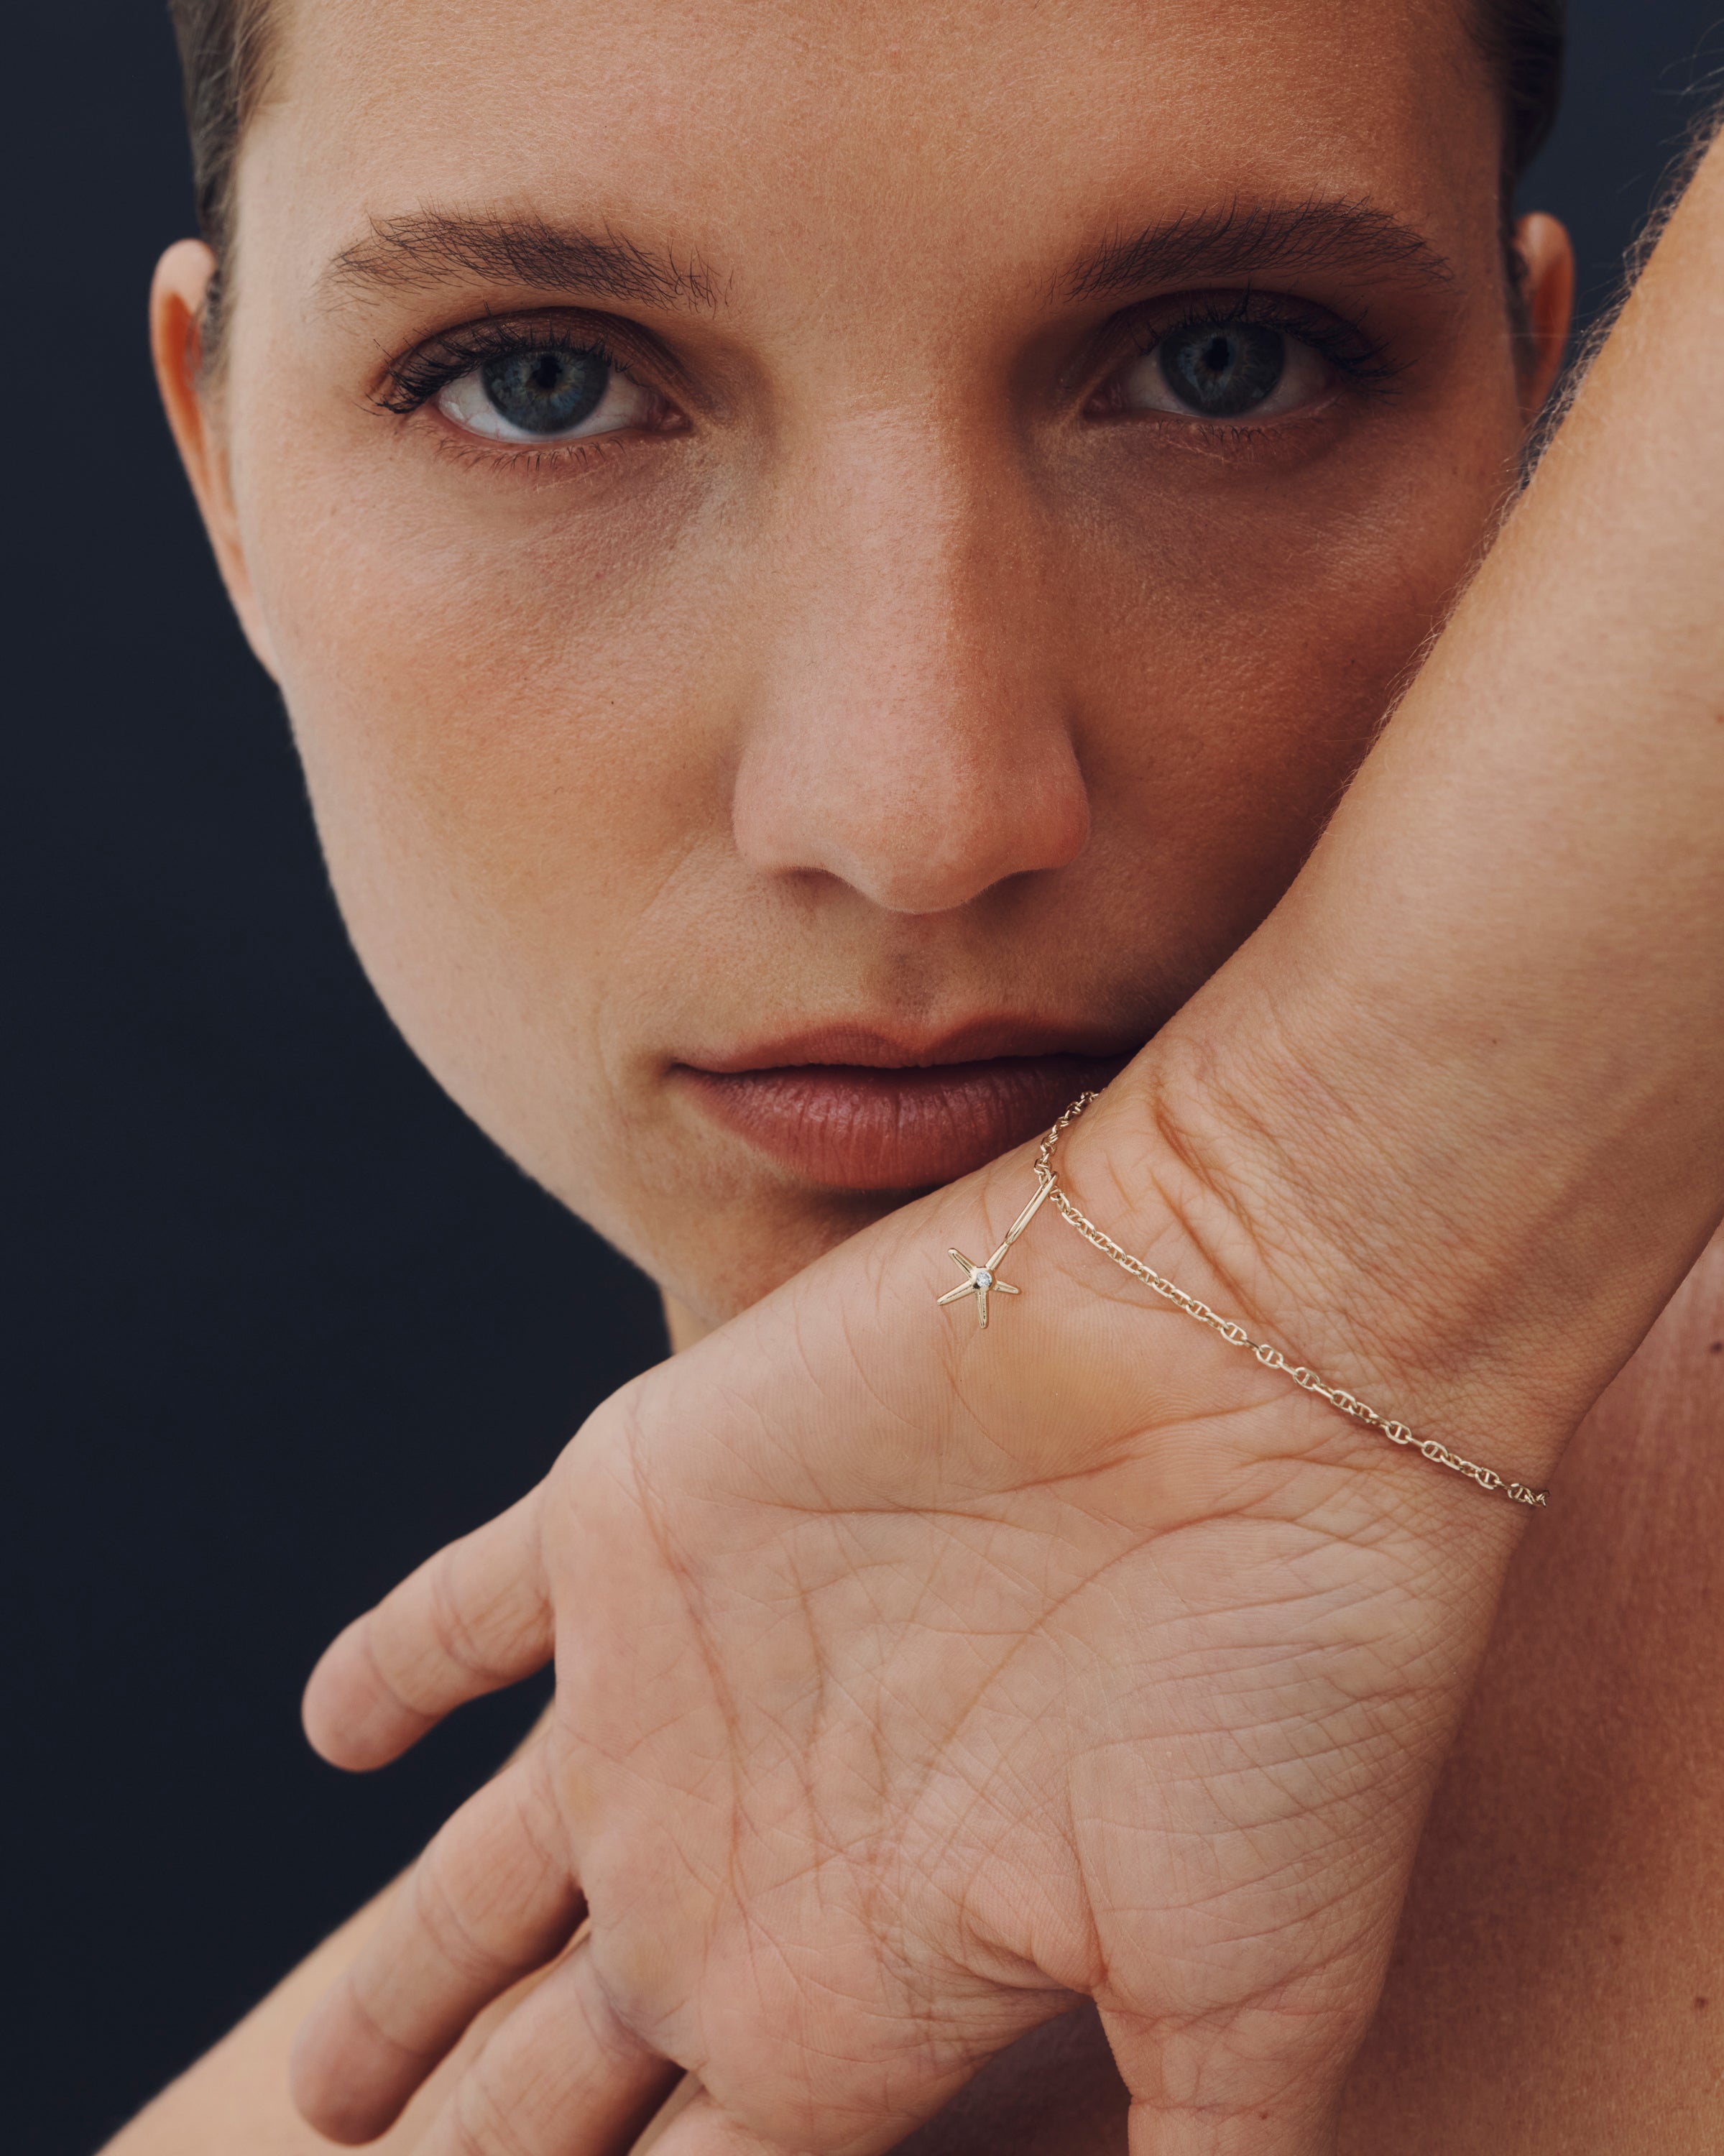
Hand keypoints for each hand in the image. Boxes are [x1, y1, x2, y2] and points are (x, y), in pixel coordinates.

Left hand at [291, 1089, 1528, 2155]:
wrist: (1254, 1367)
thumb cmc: (1286, 1672)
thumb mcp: (1255, 2005)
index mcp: (866, 1991)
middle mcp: (748, 1853)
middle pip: (552, 2076)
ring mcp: (675, 1691)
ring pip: (475, 1882)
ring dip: (391, 1984)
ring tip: (310, 2096)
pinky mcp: (624, 1523)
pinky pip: (455, 1616)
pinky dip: (384, 1672)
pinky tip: (337, 1734)